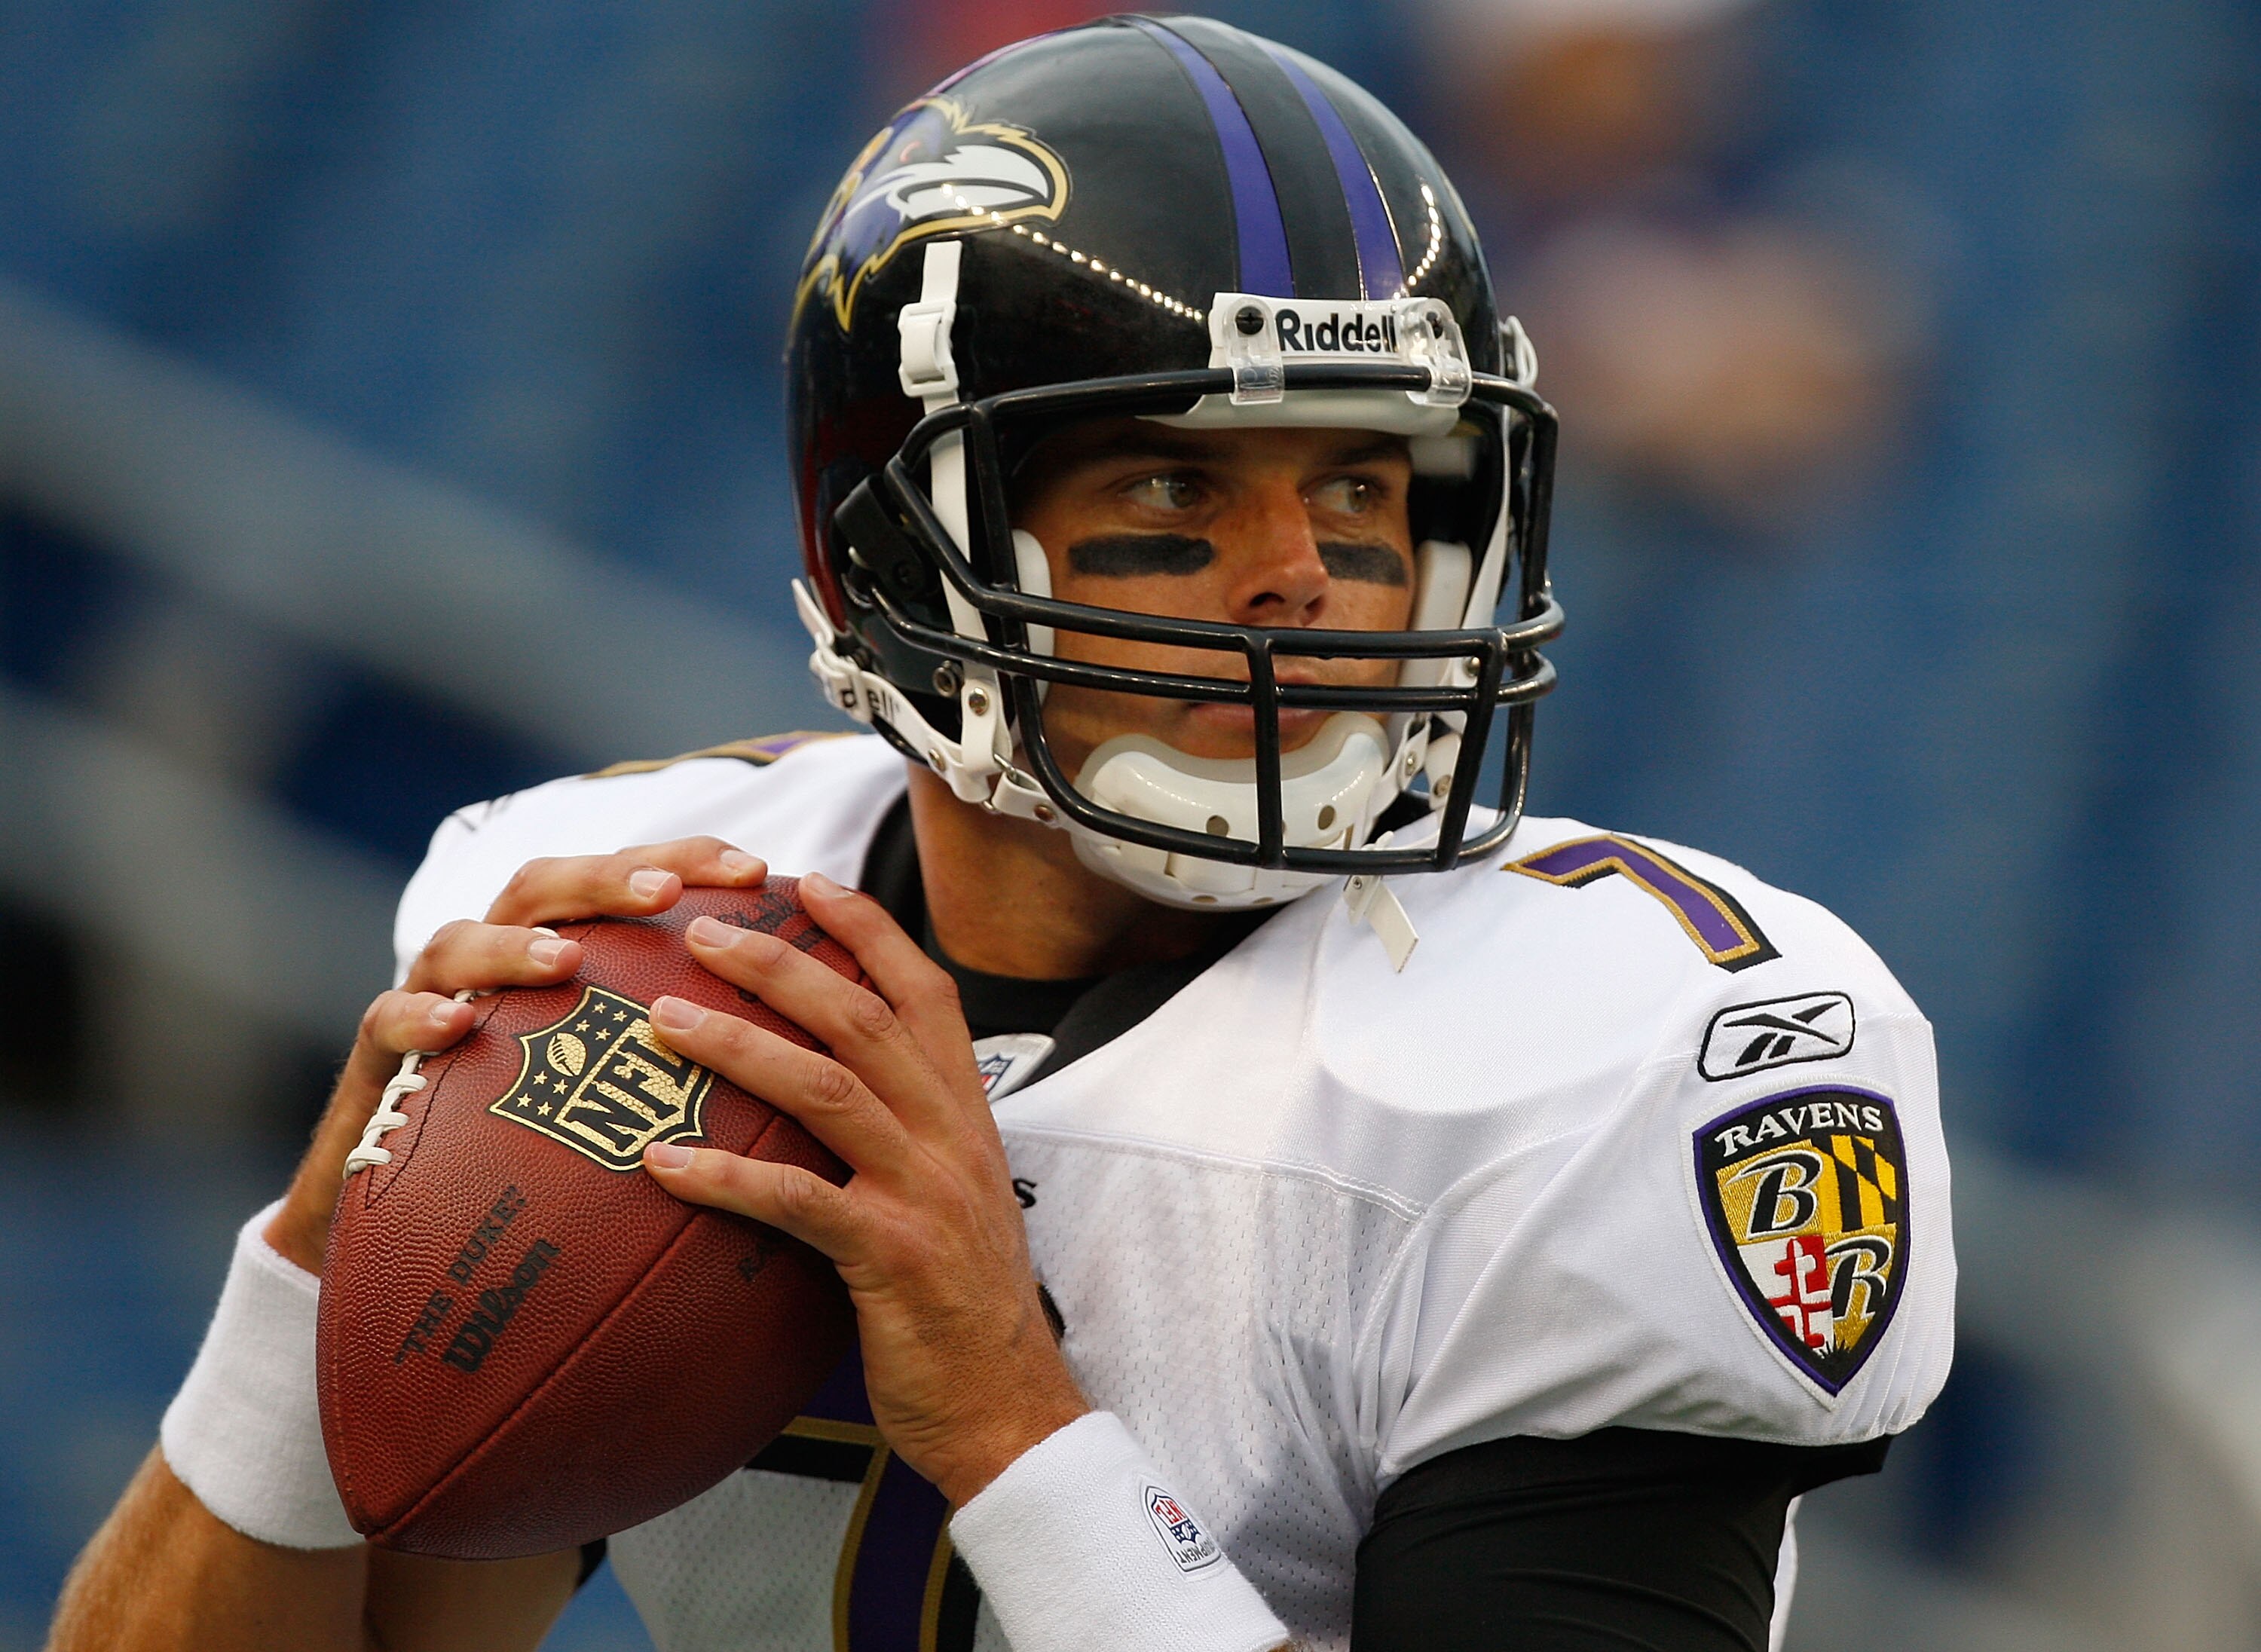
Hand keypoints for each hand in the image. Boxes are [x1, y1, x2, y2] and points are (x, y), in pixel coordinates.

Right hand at [263, 838, 768, 1272]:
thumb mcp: (622, 1104)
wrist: (411, 1224)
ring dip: (513, 944)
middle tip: (665, 894)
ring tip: (566, 958)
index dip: (686, 863)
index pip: (624, 885)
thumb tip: (814, 1064)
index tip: (754, 872)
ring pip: (458, 940)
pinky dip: (420, 1017)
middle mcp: (495, 963)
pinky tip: (460, 1028)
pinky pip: (388, 1024)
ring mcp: (431, 1001)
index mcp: (563, 955)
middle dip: (604, 878)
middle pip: (543, 887)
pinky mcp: (377, 1061)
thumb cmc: (542, 1152)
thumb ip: (694, 1066)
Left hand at [640, 872, 1089, 1507]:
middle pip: (864, 1018)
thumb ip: (900, 1141)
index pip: (925, 991)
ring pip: (828, 1090)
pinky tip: (662, 1166)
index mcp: (966, 1113)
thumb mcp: (949, 1199)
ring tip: (663, 1023)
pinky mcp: (893, 1257)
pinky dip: (727, 1179)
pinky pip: (800, 1203)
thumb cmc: (960, 1307)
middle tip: (704, 930)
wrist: (1011, 1409)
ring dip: (739, 1046)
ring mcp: (926, 1193)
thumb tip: (819, 1099)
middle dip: (782, 962)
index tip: (806, 882)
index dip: (867, 930)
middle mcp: (952, 1136)